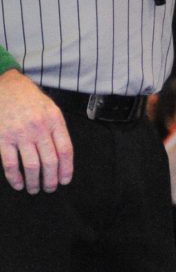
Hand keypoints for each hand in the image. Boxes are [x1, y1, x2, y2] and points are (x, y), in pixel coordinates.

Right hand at [0, 69, 73, 192]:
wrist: (7, 88)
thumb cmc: (30, 99)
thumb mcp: (50, 108)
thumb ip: (57, 129)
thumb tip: (63, 155)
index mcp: (55, 120)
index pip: (65, 149)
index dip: (67, 168)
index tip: (65, 180)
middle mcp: (40, 128)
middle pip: (50, 160)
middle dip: (51, 179)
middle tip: (50, 188)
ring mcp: (21, 134)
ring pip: (32, 165)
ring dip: (34, 181)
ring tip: (35, 189)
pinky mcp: (3, 138)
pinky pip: (11, 164)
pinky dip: (15, 178)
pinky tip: (18, 184)